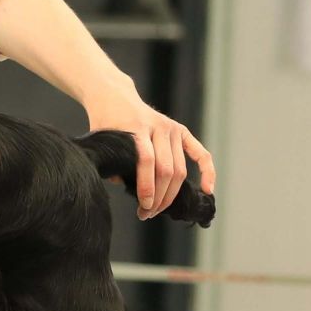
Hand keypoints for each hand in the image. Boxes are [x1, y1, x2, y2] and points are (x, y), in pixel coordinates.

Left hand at [84, 78, 215, 219]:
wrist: (113, 96)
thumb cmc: (105, 124)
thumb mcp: (102, 142)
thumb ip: (113, 165)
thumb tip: (125, 185)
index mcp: (137, 128)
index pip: (146, 162)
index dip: (147, 188)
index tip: (143, 207)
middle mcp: (158, 127)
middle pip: (166, 169)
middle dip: (159, 196)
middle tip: (147, 214)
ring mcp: (171, 128)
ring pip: (179, 168)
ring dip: (171, 194)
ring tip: (158, 210)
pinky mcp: (180, 131)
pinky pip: (199, 153)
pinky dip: (207, 171)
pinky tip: (207, 190)